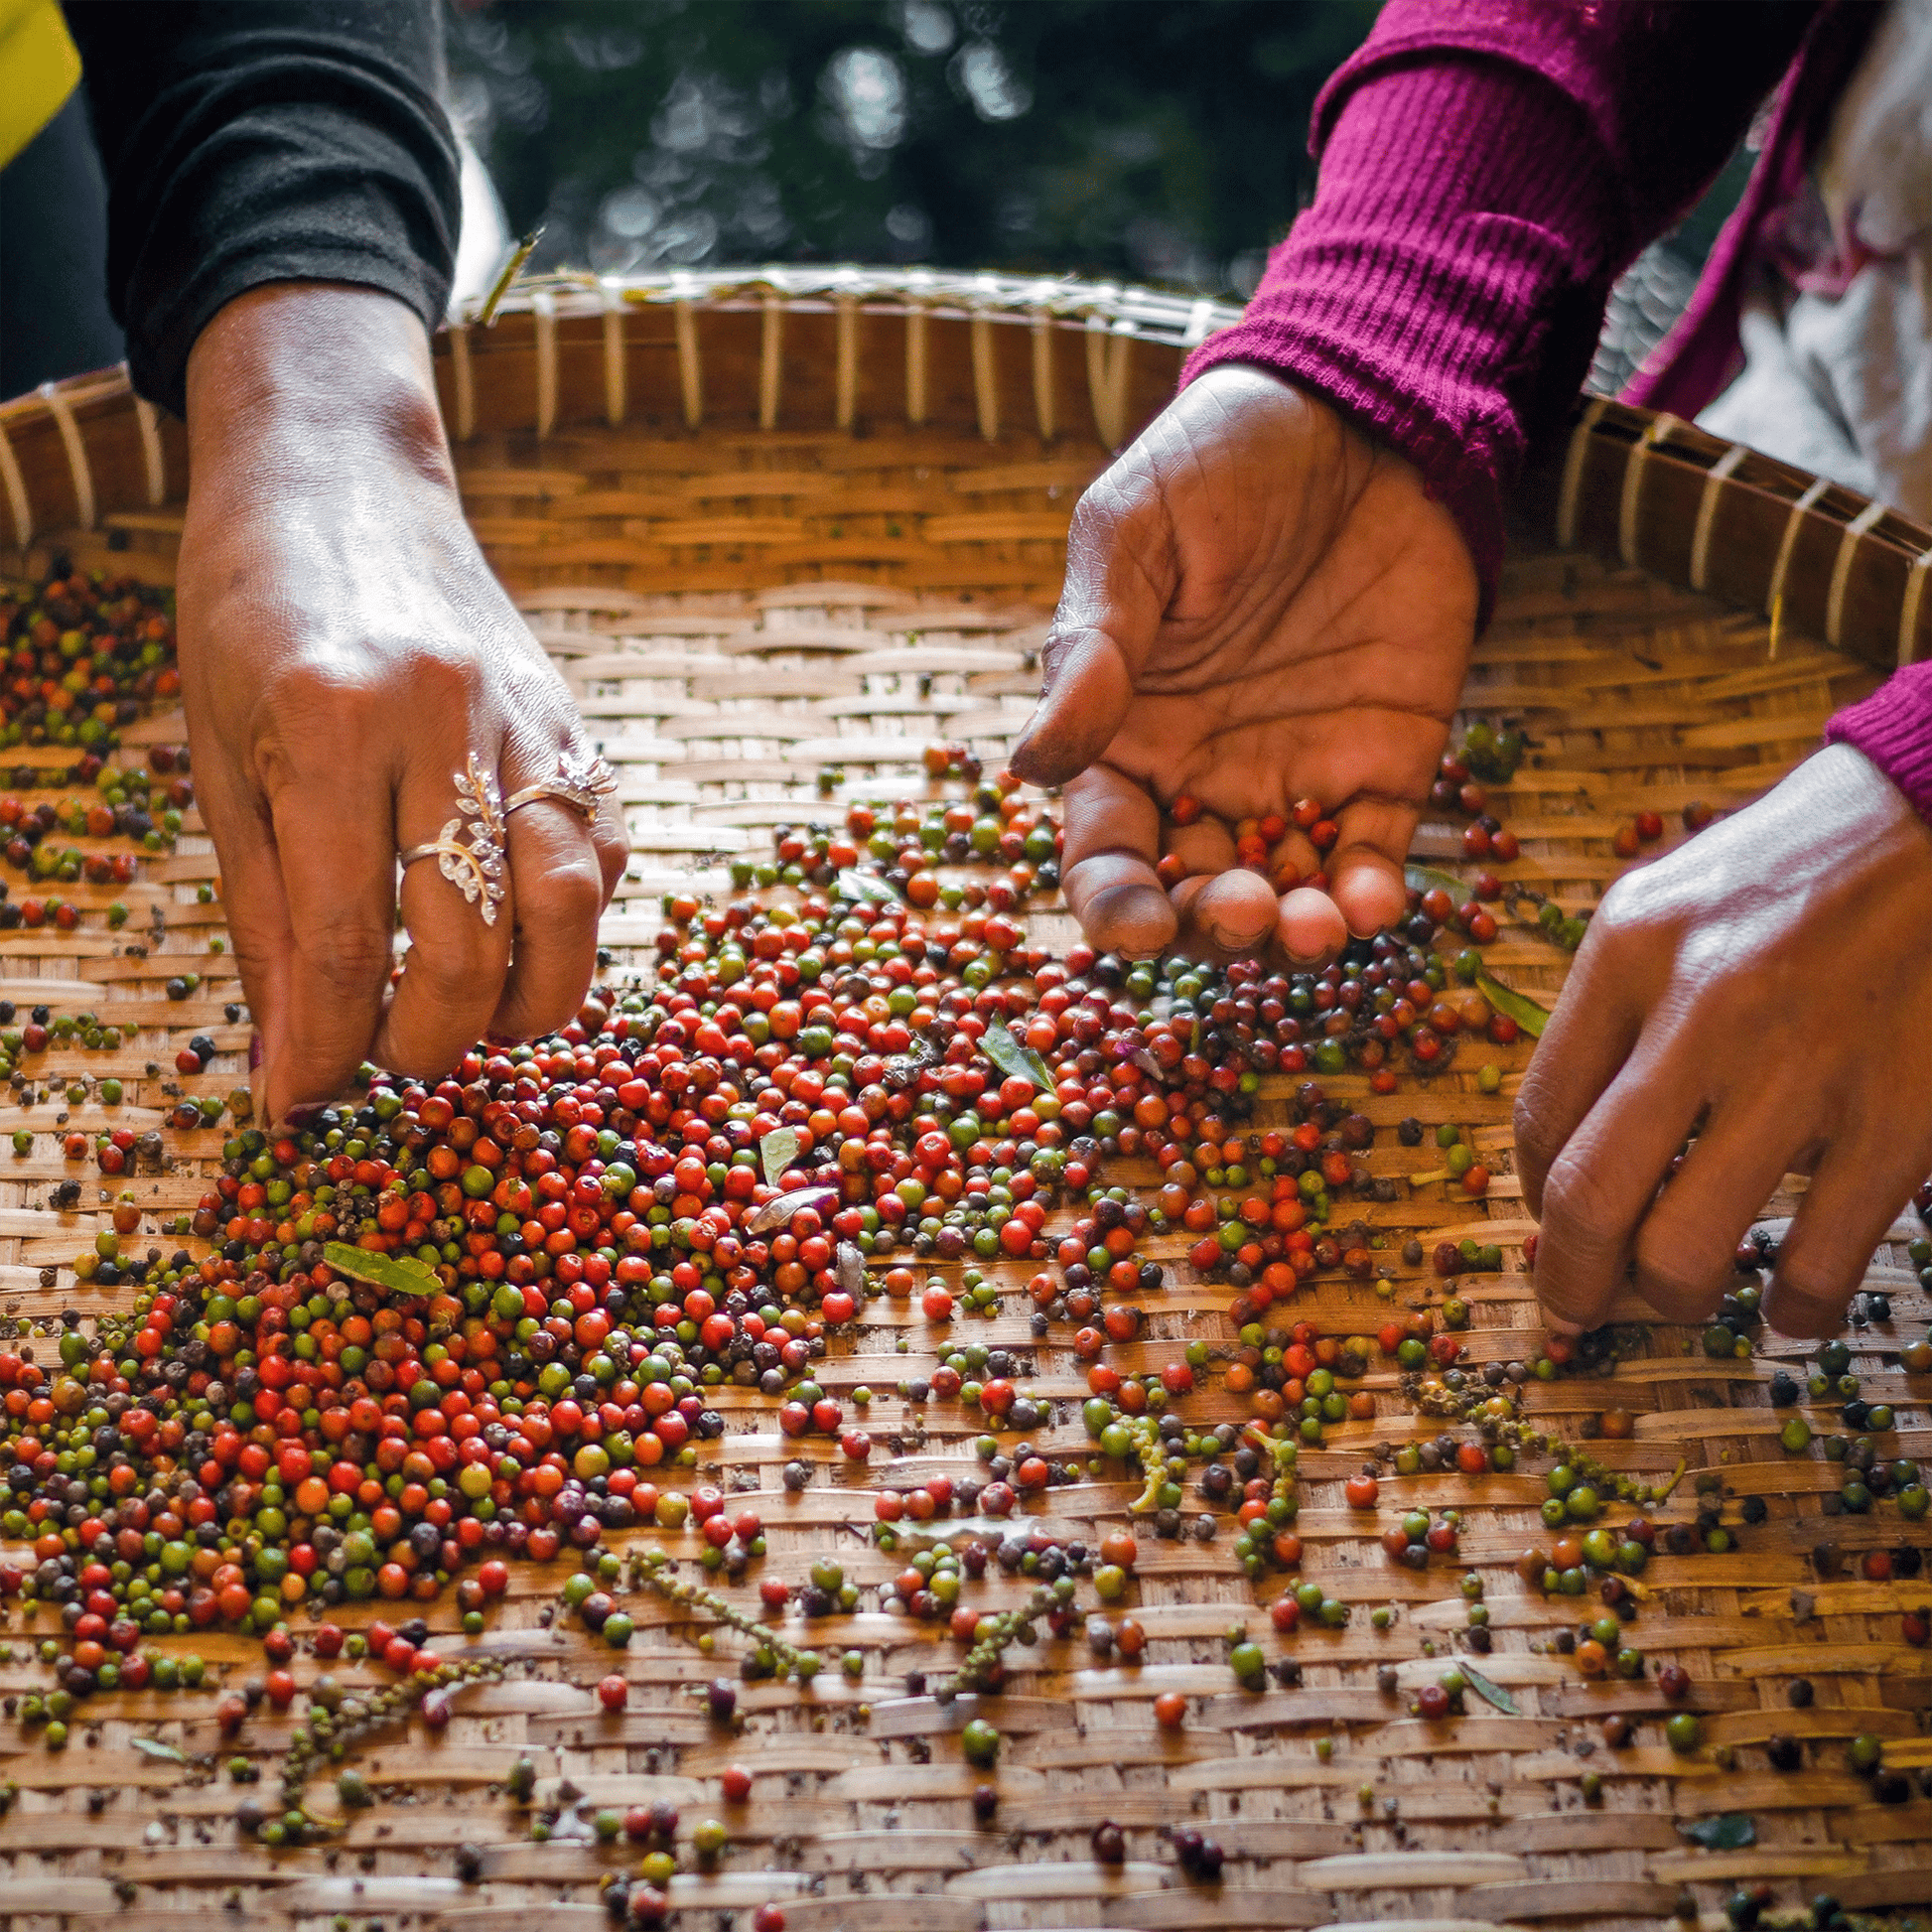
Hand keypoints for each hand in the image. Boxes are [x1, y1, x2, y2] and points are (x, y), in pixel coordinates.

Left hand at [179, 284, 628, 1126]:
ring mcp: (527, 716)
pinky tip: (522, 939)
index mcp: (328, 723)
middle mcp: (444, 719)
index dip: (329, 1046)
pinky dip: (573, 924)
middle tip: (390, 1058)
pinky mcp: (574, 722)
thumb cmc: (250, 616)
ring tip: (474, 1021)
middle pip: (472, 942)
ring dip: (528, 1001)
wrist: (338, 476)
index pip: (345, 938)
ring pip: (569, 905)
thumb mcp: (222, 762)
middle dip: (430, 1039)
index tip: (308, 1104)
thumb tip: (291, 1058)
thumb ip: (270, 916)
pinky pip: (603, 851)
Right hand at [1010, 365, 1476, 961]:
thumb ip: (1091, 650)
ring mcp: (1297, 777)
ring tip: (1314, 926)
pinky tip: (1376, 904)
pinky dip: (1375, 896)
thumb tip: (1029, 764)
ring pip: (1286, 897)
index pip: (1106, 852)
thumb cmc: (1221, 462)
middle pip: (1192, 897)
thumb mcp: (1132, 535)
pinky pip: (1376, 854)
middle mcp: (1203, 776)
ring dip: (1296, 934)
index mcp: (1124, 736)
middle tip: (1241, 913)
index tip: (1136, 929)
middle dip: (1210, 929)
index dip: (1114, 905)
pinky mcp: (1385, 764)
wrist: (1360, 412)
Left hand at [1516, 744, 1931, 1338]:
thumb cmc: (1798, 872)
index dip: (1535, 1198)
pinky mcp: (1902, 1116)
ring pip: (1685, 1248)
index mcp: (1629, 952)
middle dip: (1570, 1280)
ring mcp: (1804, 1069)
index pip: (1539, 1116)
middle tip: (1576, 1309)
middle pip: (1588, 1199)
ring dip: (1669, 1298)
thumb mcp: (1666, 904)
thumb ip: (1610, 1015)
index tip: (1549, 1229)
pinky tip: (1787, 1308)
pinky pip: (1819, 1259)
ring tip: (1678, 1295)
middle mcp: (1701, 1010)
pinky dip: (1793, 1308)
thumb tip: (1566, 1157)